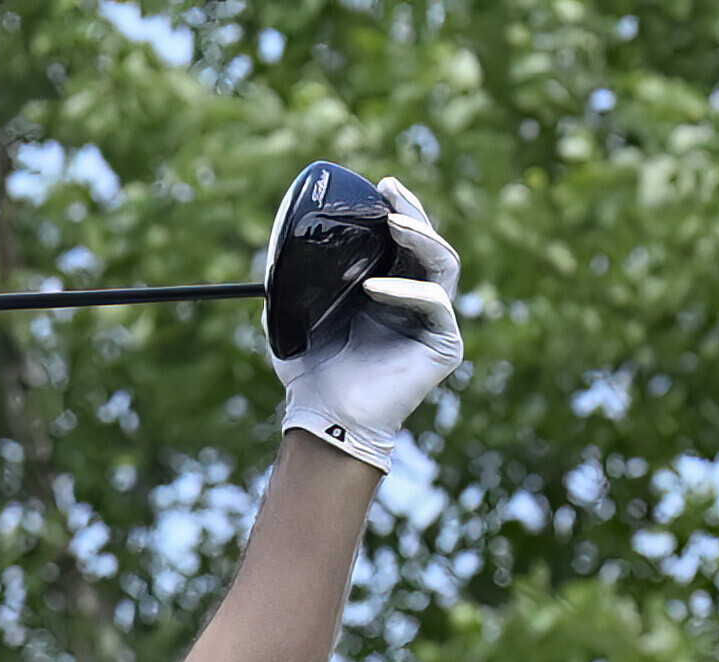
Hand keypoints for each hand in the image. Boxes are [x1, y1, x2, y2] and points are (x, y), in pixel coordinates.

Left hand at [274, 170, 462, 464]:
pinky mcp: (444, 345)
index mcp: (388, 289)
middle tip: (391, 191)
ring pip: (444, 264)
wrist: (324, 418)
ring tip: (394, 222)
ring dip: (422, 237)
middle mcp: (416, 300)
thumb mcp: (293, 316)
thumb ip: (289, 283)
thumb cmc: (311, 374)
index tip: (380, 186)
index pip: (403, 240)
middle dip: (413, 211)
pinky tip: (373, 287)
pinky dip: (406, 290)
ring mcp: (433, 322)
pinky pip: (435, 303)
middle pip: (428, 243)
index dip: (397, 210)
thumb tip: (274, 247)